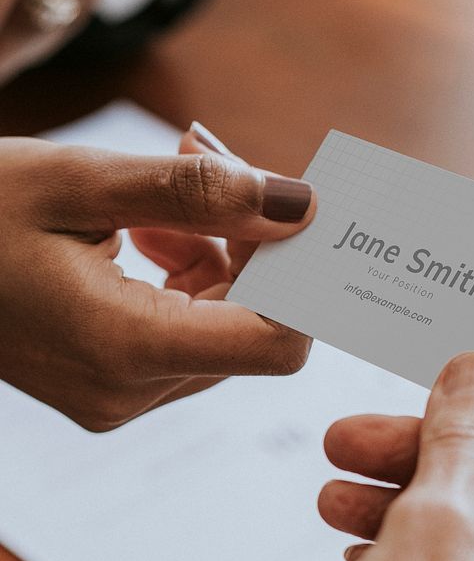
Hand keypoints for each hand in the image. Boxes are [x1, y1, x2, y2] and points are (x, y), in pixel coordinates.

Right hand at [0, 123, 315, 429]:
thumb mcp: (82, 180)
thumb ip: (203, 194)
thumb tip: (304, 206)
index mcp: (123, 347)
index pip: (277, 343)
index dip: (305, 279)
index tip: (296, 212)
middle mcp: (128, 391)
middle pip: (254, 329)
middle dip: (252, 246)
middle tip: (210, 162)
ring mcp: (118, 397)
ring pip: (222, 329)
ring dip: (216, 255)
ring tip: (158, 198)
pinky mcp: (110, 386)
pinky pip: (184, 333)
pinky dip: (186, 278)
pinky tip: (144, 230)